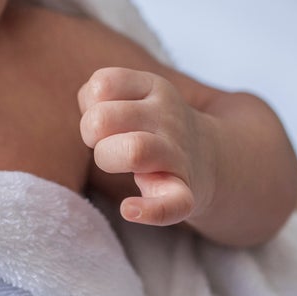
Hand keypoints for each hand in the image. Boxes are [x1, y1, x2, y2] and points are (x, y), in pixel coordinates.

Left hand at [78, 66, 214, 226]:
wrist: (208, 158)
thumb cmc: (149, 124)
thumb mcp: (132, 93)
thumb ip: (99, 95)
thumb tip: (88, 113)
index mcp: (152, 87)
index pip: (103, 83)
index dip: (90, 102)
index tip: (102, 113)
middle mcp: (167, 117)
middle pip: (103, 119)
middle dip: (89, 133)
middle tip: (104, 141)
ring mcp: (177, 155)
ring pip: (134, 151)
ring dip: (107, 159)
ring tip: (115, 162)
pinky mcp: (185, 193)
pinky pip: (171, 204)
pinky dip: (149, 211)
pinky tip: (129, 210)